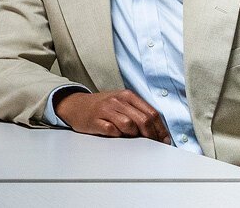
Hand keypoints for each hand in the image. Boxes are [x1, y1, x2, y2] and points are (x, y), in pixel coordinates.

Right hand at [54, 89, 170, 142]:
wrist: (75, 105)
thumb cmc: (101, 106)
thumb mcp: (121, 103)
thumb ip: (138, 112)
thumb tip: (157, 130)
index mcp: (127, 95)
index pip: (152, 113)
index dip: (160, 129)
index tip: (163, 139)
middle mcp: (117, 100)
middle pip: (143, 120)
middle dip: (151, 135)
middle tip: (152, 144)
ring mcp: (106, 110)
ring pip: (129, 125)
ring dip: (133, 135)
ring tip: (130, 137)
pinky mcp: (95, 120)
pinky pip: (112, 130)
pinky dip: (118, 135)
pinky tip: (117, 135)